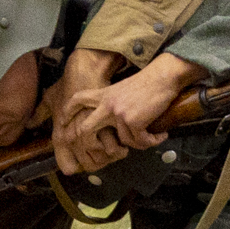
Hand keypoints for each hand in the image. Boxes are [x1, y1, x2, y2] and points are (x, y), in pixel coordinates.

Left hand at [55, 51, 196, 174]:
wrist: (163, 76)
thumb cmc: (148, 83)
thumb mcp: (122, 89)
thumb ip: (113, 103)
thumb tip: (115, 125)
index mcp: (104, 94)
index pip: (78, 100)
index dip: (68, 112)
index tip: (65, 123)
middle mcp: (107, 104)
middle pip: (84, 129)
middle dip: (89, 145)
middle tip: (106, 152)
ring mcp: (118, 113)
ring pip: (122, 142)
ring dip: (139, 143)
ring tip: (151, 138)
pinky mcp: (132, 121)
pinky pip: (139, 141)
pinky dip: (152, 141)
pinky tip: (160, 136)